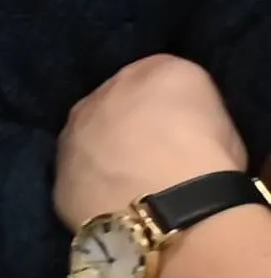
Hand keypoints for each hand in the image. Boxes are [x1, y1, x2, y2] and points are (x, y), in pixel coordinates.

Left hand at [59, 53, 251, 228]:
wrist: (167, 207)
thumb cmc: (208, 160)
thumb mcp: (219, 118)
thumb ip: (186, 110)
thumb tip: (175, 127)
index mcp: (158, 69)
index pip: (159, 79)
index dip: (169, 109)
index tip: (179, 131)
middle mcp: (105, 92)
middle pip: (115, 104)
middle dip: (126, 125)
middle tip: (150, 155)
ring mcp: (73, 133)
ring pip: (86, 137)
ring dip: (101, 152)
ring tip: (128, 181)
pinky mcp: (57, 174)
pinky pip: (75, 175)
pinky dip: (88, 184)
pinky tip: (109, 202)